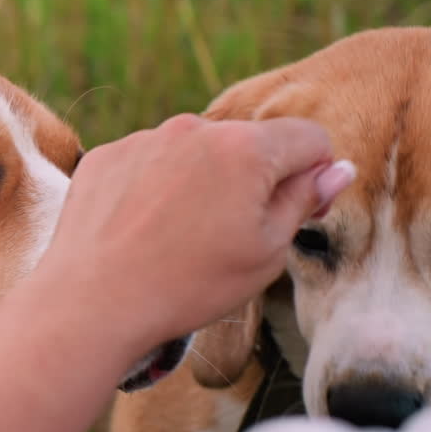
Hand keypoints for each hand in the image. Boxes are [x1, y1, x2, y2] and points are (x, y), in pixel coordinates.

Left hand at [37, 114, 352, 358]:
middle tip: (232, 238)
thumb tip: (337, 169)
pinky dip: (154, 190)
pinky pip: (148, 164)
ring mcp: (145, 138)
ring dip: (201, 184)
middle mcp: (195, 128)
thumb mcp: (266, 253)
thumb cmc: (189, 285)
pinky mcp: (107, 156)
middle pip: (248, 144)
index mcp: (246, 148)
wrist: (93, 302)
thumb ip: (304, 201)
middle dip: (253, 180)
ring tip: (179, 242)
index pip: (308, 138)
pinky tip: (142, 234)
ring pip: (195, 154)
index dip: (315, 174)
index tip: (298, 211)